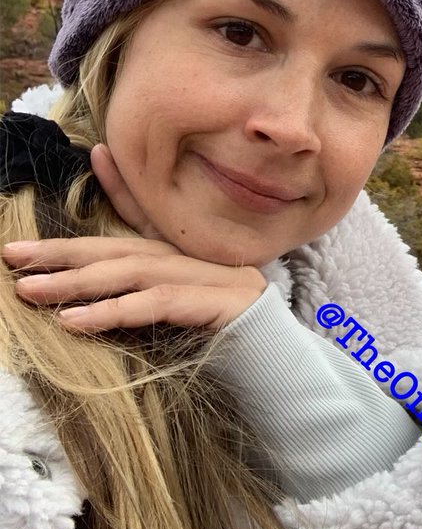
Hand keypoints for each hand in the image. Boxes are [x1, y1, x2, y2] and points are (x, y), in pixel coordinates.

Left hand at [2, 143, 265, 331]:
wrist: (286, 374)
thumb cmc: (236, 355)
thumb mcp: (188, 323)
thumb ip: (152, 302)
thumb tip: (96, 302)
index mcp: (196, 259)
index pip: (151, 218)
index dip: (121, 185)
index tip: (93, 154)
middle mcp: (202, 260)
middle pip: (124, 248)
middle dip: (64, 251)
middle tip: (13, 256)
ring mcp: (212, 278)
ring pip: (134, 272)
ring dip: (75, 282)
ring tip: (28, 290)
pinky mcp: (218, 305)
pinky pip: (156, 304)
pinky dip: (112, 311)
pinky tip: (74, 321)